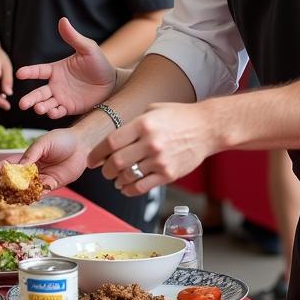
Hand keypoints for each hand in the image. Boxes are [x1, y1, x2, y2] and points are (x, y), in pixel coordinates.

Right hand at [0, 128, 87, 191]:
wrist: (82, 144)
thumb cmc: (61, 139)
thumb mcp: (44, 143)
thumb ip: (32, 154)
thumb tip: (20, 167)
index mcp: (28, 157)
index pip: (10, 164)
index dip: (0, 169)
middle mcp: (33, 169)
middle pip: (17, 179)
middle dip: (7, 184)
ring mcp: (43, 177)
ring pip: (28, 187)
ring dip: (21, 192)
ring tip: (13, 195)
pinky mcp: (53, 184)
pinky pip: (42, 191)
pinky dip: (36, 194)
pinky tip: (31, 196)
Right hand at [15, 18, 115, 117]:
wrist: (112, 83)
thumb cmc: (99, 63)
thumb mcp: (87, 49)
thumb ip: (73, 37)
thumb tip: (62, 20)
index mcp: (56, 70)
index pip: (39, 71)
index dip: (29, 72)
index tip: (19, 73)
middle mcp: (56, 85)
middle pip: (38, 92)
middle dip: (29, 98)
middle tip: (22, 104)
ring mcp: (61, 97)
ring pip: (45, 104)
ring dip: (40, 107)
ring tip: (38, 108)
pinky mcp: (69, 108)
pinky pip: (58, 112)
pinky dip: (53, 113)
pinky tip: (52, 113)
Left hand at [87, 100, 221, 195]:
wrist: (207, 128)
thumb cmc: (179, 117)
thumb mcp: (153, 110)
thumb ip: (133, 124)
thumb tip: (112, 141)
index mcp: (144, 124)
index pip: (111, 142)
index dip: (96, 153)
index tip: (91, 160)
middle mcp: (150, 143)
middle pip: (116, 162)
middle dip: (106, 169)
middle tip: (105, 170)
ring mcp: (160, 160)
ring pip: (128, 176)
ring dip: (117, 180)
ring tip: (117, 178)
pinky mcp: (168, 174)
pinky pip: (142, 187)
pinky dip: (129, 190)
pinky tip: (127, 186)